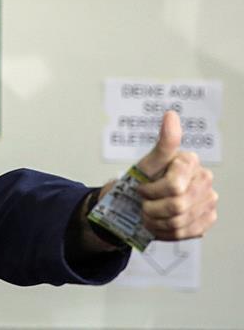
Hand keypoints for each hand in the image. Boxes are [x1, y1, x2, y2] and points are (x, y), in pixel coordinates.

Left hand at [135, 110, 217, 239]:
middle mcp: (205, 180)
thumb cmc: (142, 180)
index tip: (141, 188)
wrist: (137, 202)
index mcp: (190, 162)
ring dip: (156, 221)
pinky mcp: (207, 219)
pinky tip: (159, 222)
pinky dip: (165, 231)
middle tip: (143, 203)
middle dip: (152, 208)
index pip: (173, 187)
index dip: (151, 192)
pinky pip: (184, 233)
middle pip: (177, 205)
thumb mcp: (146, 164)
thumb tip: (171, 114)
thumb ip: (163, 143)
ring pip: (179, 221)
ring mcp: (209, 200)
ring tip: (148, 214)